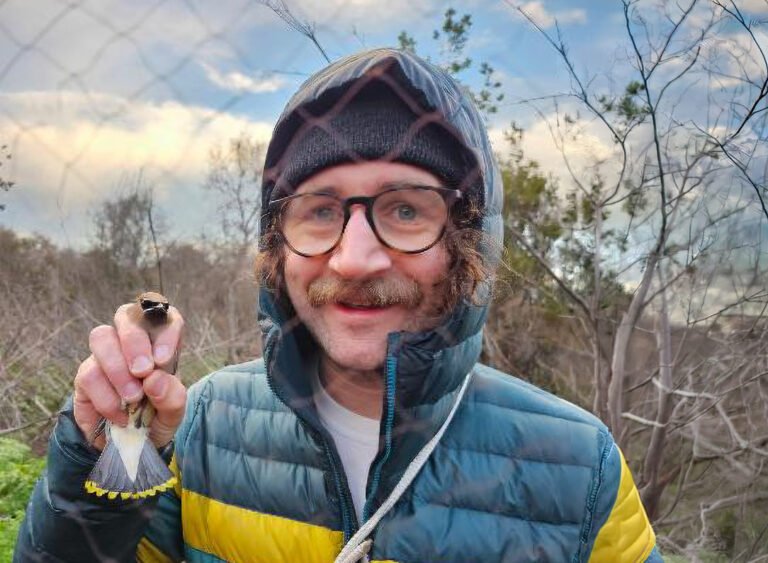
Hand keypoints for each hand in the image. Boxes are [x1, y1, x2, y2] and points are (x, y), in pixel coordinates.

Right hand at [74, 303, 185, 450]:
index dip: (165, 331)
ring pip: (102, 338)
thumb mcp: (173, 413)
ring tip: (132, 398)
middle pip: (126, 316)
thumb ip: (172, 398)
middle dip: (134, 342)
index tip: (163, 359)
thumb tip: (154, 379)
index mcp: (161, 344)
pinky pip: (89, 375)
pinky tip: (120, 416)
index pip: (165, 318)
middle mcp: (131, 343)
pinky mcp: (85, 376)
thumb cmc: (157, 417)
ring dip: (117, 369)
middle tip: (143, 372)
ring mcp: (105, 356)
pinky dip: (106, 398)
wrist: (132, 444)